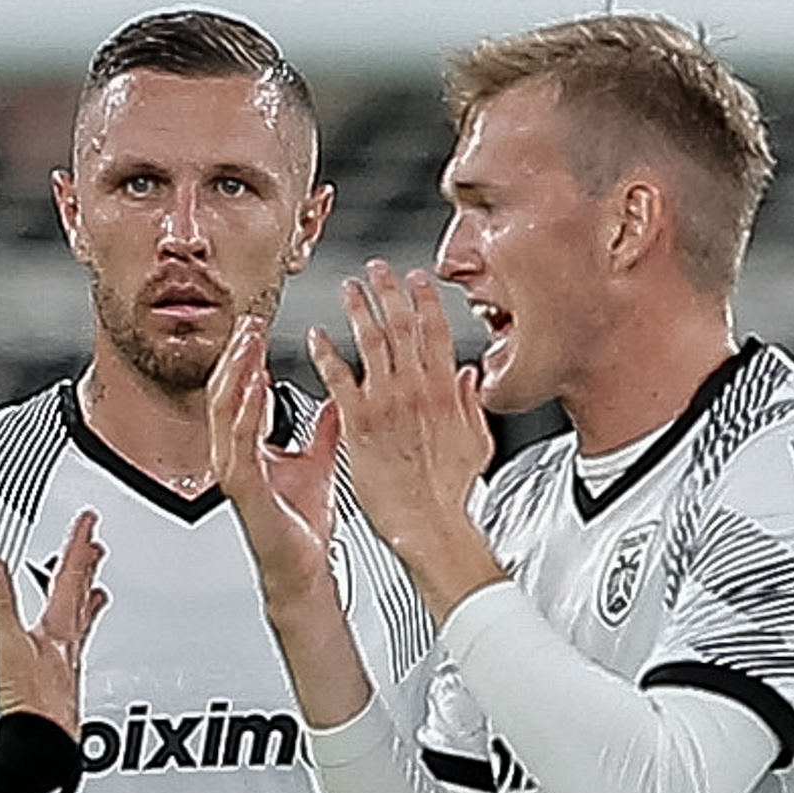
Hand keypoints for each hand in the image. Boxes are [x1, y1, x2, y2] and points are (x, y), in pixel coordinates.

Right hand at [0, 507, 104, 741]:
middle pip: (81, 597)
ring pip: (81, 622)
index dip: (78, 546)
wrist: (41, 747)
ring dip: (86, 598)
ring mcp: (68, 665)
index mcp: (59, 628)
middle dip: (87, 568)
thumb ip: (0, 603)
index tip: (88, 523)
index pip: (71, 577)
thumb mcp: (8, 644)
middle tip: (96, 546)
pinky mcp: (61, 685)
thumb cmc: (34, 704)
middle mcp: (69, 644)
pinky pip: (72, 646)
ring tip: (95, 585)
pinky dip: (73, 632)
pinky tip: (69, 639)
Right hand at [209, 316, 341, 592]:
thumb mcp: (319, 463)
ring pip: (224, 410)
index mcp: (251, 448)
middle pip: (226, 393)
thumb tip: (338, 398)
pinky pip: (238, 442)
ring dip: (236, 374)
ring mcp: (235, 471)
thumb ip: (324, 430)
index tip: (258, 329)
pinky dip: (245, 412)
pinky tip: (253, 387)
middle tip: (248, 324)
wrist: (305, 569)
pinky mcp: (243, 488)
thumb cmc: (305, 526)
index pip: (242, 392)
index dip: (248, 359)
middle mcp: (236, 455)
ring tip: (247, 343)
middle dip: (237, 356)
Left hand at [308, 261, 500, 608]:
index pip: (437, 331)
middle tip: (378, 270)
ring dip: (359, 309)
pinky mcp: (359, 422)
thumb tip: (468, 377)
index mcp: (445, 392)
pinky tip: (317, 337)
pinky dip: (326, 353)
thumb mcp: (476, 441)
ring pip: (371, 342)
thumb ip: (470, 403)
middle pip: (403, 326)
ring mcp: (387, 403)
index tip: (417, 279)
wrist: (430, 522)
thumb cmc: (450, 492)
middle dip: (390, 291)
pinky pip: (339, 378)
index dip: (426, 300)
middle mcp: (416, 390)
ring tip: (349, 289)